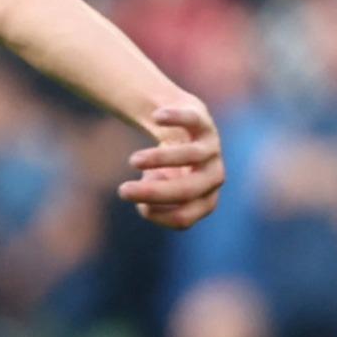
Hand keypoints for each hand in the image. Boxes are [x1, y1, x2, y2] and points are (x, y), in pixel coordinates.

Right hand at [120, 100, 222, 229]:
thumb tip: (148, 203)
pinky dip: (174, 119)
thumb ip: (151, 198)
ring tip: (132, 161)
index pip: (183, 217)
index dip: (156, 215)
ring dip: (159, 159)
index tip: (135, 205)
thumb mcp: (156, 186)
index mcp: (205, 199)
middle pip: (187, 190)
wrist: (179, 127)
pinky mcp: (203, 121)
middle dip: (154, 192)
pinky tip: (156, 118)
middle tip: (122, 191)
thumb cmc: (165, 165)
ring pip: (191, 155)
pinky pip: (192, 120)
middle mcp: (214, 176)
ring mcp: (211, 148)